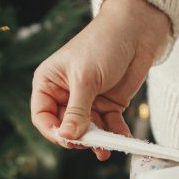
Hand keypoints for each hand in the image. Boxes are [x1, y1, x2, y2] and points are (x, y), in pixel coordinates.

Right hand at [31, 0, 170, 159]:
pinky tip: (121, 139)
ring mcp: (88, 101)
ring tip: (108, 147)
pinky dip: (115, 134)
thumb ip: (77, 111)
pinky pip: (108, 126)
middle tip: (92, 144)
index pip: (42, 117)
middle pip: (65, 127)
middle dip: (78, 138)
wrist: (136, 30)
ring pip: (88, 131)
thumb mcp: (86, 78)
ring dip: (98, 141)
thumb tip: (67, 138)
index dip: (53, 132)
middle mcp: (65, 95)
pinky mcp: (108, 105)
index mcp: (48, 83)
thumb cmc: (103, 44)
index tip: (68, 141)